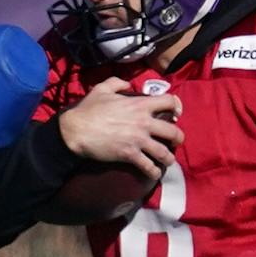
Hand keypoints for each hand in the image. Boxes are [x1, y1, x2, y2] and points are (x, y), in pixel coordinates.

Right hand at [57, 77, 183, 179]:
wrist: (76, 130)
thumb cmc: (88, 109)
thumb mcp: (102, 89)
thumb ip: (117, 83)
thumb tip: (128, 85)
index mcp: (140, 104)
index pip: (169, 101)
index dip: (175, 106)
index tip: (175, 113)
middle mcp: (144, 122)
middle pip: (173, 131)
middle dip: (178, 137)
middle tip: (176, 141)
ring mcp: (138, 140)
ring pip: (163, 152)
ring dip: (168, 158)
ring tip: (168, 161)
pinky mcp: (129, 155)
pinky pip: (148, 166)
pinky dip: (153, 171)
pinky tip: (154, 173)